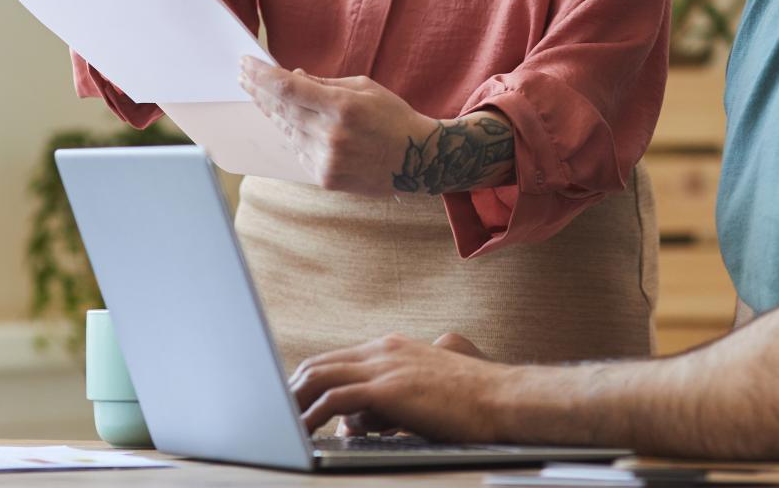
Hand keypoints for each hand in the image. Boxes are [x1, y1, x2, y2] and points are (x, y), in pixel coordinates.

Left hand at [238, 59, 440, 194]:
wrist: (417, 159)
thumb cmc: (392, 116)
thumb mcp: (364, 88)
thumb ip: (324, 84)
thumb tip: (293, 77)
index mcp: (342, 106)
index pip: (288, 88)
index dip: (262, 75)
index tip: (246, 64)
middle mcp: (331, 135)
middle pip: (281, 110)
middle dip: (258, 91)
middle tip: (243, 77)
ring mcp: (326, 159)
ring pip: (286, 131)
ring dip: (272, 113)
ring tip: (258, 97)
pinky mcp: (325, 178)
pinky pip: (298, 151)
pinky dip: (292, 134)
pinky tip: (287, 122)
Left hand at [293, 332, 505, 439]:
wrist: (505, 399)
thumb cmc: (474, 401)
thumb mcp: (426, 392)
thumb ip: (391, 400)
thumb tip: (357, 420)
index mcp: (393, 347)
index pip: (335, 360)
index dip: (307, 381)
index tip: (290, 401)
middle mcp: (384, 350)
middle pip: (319, 365)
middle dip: (291, 390)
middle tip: (274, 414)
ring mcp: (386, 366)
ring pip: (320, 377)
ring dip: (294, 402)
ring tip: (278, 423)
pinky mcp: (389, 388)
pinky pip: (335, 399)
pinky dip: (312, 415)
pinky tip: (303, 431)